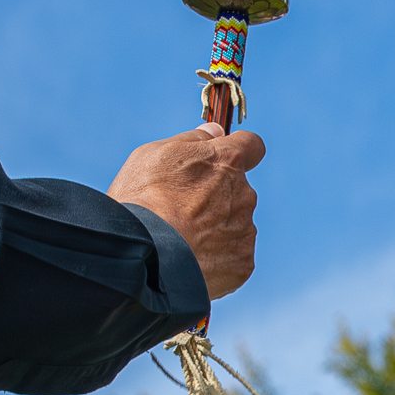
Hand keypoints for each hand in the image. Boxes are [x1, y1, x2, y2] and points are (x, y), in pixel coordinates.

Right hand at [109, 123, 263, 299]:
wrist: (145, 254)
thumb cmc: (143, 199)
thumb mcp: (154, 154)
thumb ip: (192, 140)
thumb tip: (214, 132)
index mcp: (227, 161)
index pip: (252, 146)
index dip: (238, 152)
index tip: (223, 161)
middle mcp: (244, 193)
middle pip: (237, 191)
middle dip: (217, 198)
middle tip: (183, 211)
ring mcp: (245, 229)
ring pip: (235, 224)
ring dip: (216, 229)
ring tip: (183, 239)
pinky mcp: (242, 262)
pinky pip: (233, 256)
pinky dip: (217, 258)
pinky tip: (192, 259)